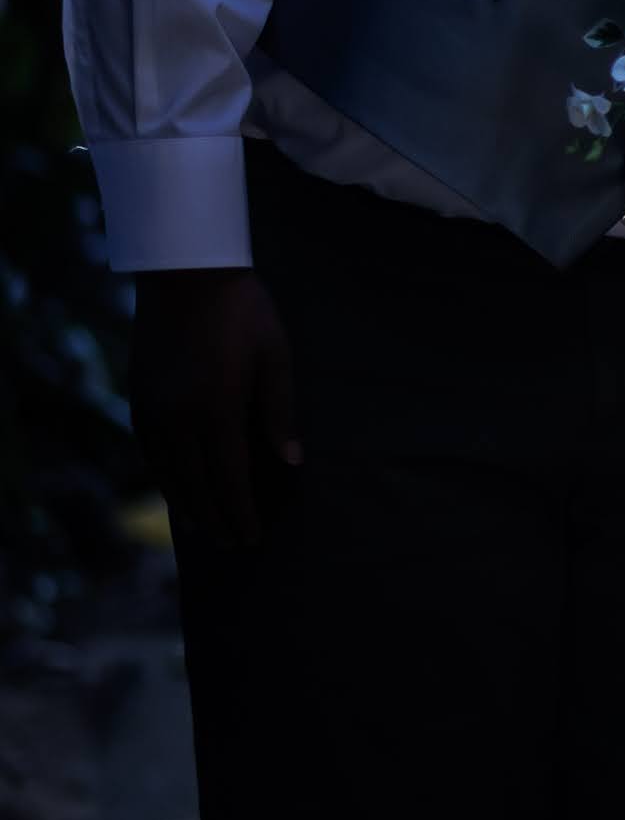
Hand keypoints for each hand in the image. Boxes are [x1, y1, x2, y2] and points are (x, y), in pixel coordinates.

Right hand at [131, 268, 297, 553]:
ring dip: (188, 505)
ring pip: (168, 474)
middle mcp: (179, 419)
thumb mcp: (276, 357)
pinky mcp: (138, 399)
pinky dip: (165, 477)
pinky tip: (178, 488)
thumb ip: (280, 412)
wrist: (187, 275)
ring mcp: (152, 410)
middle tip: (233, 544)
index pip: (229, 479)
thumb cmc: (244, 312)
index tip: (252, 538)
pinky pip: (150, 452)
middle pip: (196, 486)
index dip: (240, 513)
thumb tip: (291, 462)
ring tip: (206, 527)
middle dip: (216, 519)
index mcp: (218, 410)